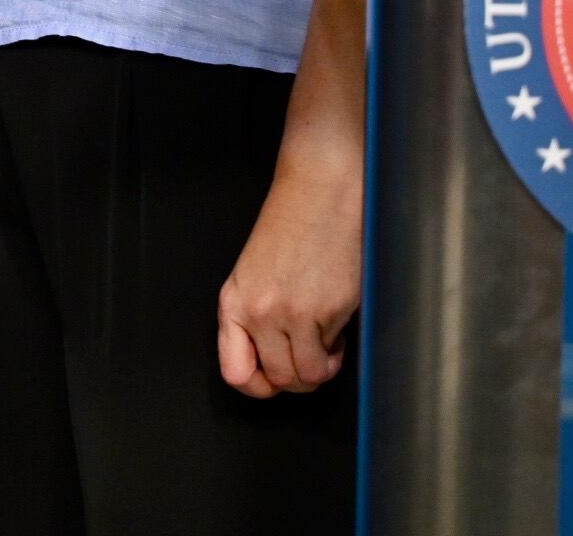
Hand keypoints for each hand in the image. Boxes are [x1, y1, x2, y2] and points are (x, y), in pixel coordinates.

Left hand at [216, 153, 360, 396]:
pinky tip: (337, 328)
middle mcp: (258, 311)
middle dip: (299, 377)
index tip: (276, 376)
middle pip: (279, 380)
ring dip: (322, 367)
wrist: (321, 188)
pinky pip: (334, 354)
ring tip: (326, 342)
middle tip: (310, 355)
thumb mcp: (256, 272)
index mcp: (233, 301)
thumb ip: (256, 317)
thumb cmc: (293, 223)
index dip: (260, 385)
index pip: (234, 373)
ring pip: (308, 375)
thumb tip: (275, 364)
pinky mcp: (327, 309)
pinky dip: (339, 350)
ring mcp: (292, 313)